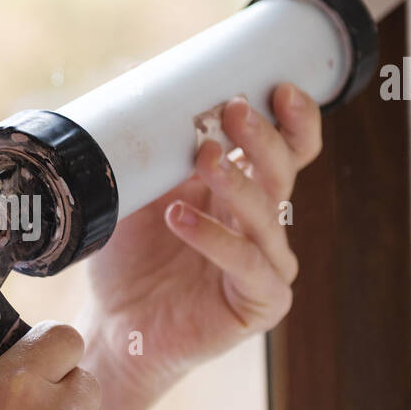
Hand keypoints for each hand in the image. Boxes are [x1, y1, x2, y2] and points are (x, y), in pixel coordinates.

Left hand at [82, 84, 322, 409]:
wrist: (115, 322)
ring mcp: (267, 264)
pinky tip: (181, 217)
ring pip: (268, 214)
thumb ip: (157, 155)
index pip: (289, 150)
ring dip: (238, 181)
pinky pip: (247, 264)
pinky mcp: (261, 302)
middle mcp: (264, 225)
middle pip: (283, 173)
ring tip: (205, 157)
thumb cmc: (130, 258)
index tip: (280, 87)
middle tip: (234, 110)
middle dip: (262, 137)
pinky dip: (215, 237)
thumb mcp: (139, 195)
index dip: (295, 120)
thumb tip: (152, 99)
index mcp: (245, 192)